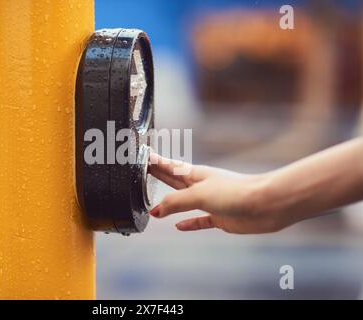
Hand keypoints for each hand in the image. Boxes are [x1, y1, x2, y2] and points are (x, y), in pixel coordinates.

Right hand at [148, 153, 287, 233]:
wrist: (265, 204)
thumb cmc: (235, 192)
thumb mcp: (199, 195)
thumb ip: (175, 202)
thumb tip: (155, 211)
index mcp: (195, 175)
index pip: (169, 166)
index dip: (156, 162)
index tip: (143, 155)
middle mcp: (201, 186)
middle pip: (174, 181)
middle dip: (159, 176)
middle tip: (144, 171)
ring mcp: (210, 201)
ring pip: (184, 201)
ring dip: (170, 202)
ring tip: (154, 202)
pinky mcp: (219, 216)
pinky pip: (198, 220)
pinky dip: (188, 223)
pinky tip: (179, 226)